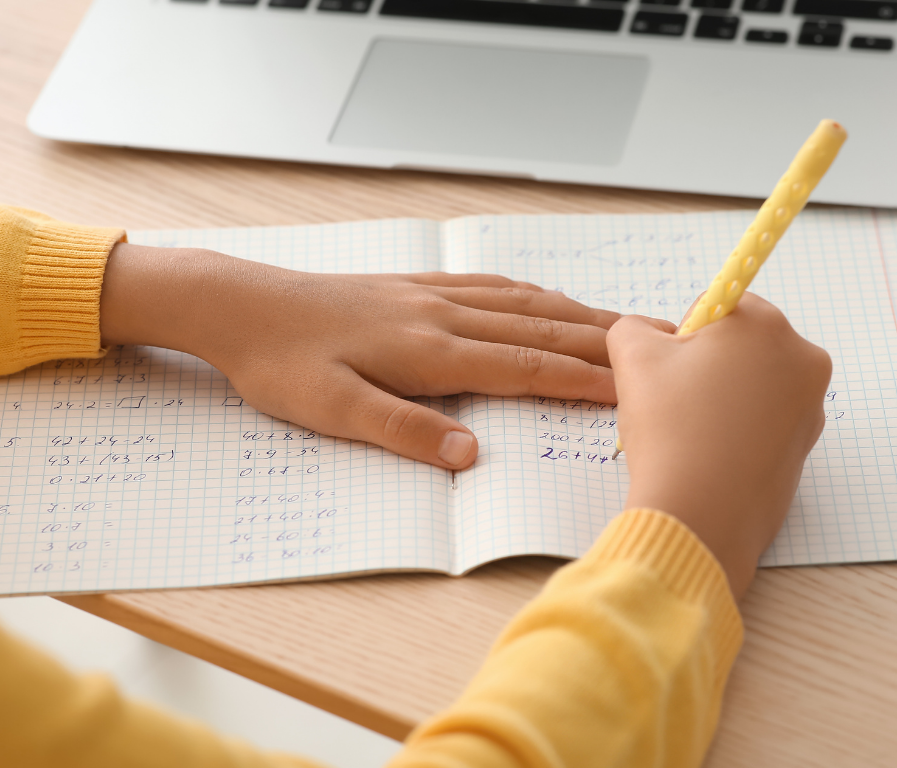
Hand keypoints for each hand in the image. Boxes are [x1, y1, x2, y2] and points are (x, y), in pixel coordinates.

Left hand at [99, 244, 620, 468]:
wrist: (240, 304)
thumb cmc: (279, 363)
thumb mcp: (333, 409)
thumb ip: (405, 431)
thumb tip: (471, 457)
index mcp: (429, 351)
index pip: (525, 366)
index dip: (582, 379)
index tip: (634, 389)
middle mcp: (440, 315)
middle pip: (538, 328)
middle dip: (600, 342)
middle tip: (657, 347)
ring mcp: (428, 295)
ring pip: (520, 302)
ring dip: (574, 313)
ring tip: (619, 324)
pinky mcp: (411, 286)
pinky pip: (487, 286)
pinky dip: (530, 293)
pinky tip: (540, 296)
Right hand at [607, 294, 831, 599]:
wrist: (699, 515)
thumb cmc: (670, 429)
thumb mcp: (633, 357)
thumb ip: (633, 326)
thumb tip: (645, 332)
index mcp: (766, 325)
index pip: (721, 305)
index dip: (686, 335)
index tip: (672, 369)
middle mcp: (802, 359)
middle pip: (742, 344)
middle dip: (707, 365)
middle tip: (676, 402)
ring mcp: (810, 407)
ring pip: (752, 385)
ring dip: (722, 398)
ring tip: (692, 432)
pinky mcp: (805, 447)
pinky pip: (764, 423)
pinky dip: (738, 430)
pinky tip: (711, 453)